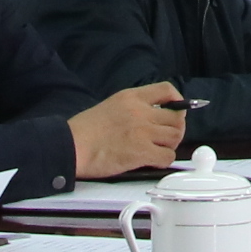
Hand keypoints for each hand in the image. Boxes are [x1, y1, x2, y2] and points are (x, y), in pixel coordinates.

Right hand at [69, 81, 190, 175]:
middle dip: (175, 128)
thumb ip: (133, 107)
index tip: (177, 110)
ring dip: (170, 145)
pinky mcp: (141, 152)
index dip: (178, 101)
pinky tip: (152, 161)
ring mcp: (143, 132)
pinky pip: (167, 156)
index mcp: (132, 97)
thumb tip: (154, 116)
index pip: (166, 90)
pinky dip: (163, 160)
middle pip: (176, 118)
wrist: (72, 146)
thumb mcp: (111, 105)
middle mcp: (141, 112)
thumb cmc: (85, 129)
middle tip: (165, 137)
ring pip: (175, 137)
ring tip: (158, 149)